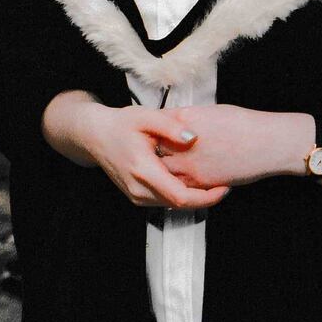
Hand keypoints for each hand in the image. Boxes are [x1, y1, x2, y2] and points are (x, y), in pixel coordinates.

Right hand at [42, 92, 229, 208]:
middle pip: (179, 204)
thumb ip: (171, 126)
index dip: (206, 197)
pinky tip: (192, 181)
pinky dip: (181, 194)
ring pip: (172, 205)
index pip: (180, 196)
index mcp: (143, 170)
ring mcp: (136, 196)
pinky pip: (164, 201)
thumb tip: (194, 137)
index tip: (224, 186)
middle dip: (205, 197)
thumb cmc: (122, 124)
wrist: (96, 135)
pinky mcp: (137, 197)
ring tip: (213, 181)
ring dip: (194, 197)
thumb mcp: (147, 116)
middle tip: (225, 183)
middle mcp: (139, 189)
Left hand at [158, 105, 311, 187]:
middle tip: (149, 150)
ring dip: (160, 168)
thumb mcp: (211, 112)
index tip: (152, 131)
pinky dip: (174, 182)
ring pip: (160, 170)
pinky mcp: (198, 182)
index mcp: (184, 119)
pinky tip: (177, 178)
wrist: (264, 143)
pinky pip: (176, 185)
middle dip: (151, 149)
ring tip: (161, 166)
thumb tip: (177, 124)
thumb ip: (188, 119)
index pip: (155, 124)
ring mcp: (188, 164)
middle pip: (152, 148)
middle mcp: (181, 143)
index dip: (153, 128)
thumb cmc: (243, 124)